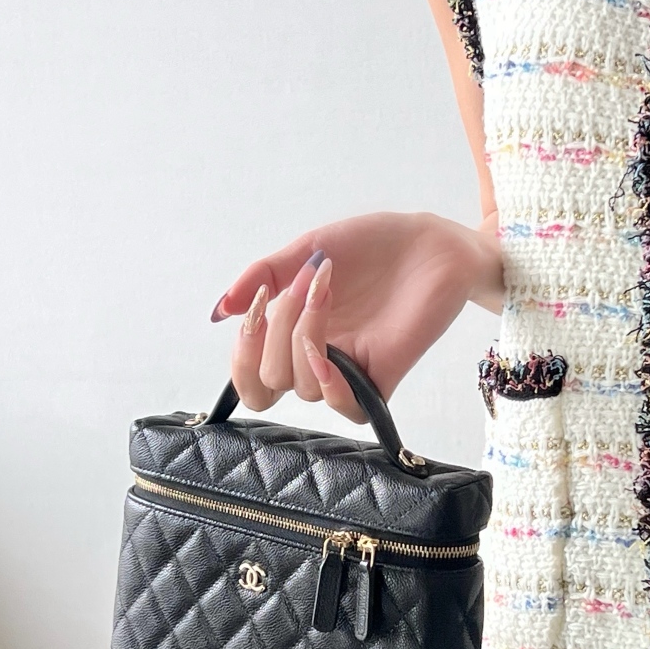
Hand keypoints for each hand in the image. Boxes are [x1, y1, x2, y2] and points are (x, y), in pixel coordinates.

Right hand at [210, 212, 502, 425]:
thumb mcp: (306, 249)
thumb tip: (221, 310)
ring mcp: (350, 371)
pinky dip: (329, 384)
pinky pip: (346, 407)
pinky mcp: (383, 377)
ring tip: (323, 288)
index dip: (240, 357)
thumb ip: (262, 276)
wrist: (428, 241)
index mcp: (293, 336)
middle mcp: (318, 359)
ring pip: (302, 389)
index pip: (250, 380)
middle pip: (269, 384)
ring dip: (303, 336)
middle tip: (301, 284)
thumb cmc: (372, 245)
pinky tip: (329, 354)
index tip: (255, 309)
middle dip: (274, 331)